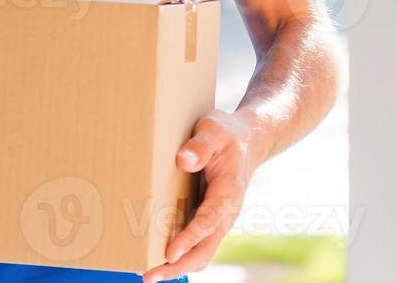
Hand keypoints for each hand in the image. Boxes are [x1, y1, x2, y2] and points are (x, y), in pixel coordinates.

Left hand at [142, 108, 257, 282]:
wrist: (248, 140)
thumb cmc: (227, 133)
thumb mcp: (214, 130)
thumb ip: (200, 145)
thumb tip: (182, 160)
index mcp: (228, 191)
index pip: (208, 221)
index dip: (188, 238)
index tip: (169, 253)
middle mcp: (226, 212)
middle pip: (205, 249)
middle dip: (178, 266)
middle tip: (149, 276)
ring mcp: (220, 219)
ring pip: (202, 252)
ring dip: (177, 266)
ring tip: (148, 273)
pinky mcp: (212, 219)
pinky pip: (198, 243)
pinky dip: (181, 254)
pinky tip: (157, 256)